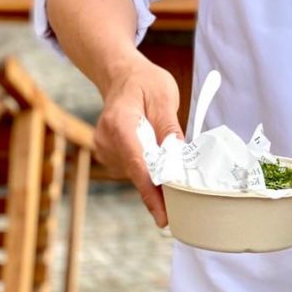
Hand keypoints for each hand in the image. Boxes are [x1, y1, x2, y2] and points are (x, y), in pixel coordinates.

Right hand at [94, 56, 182, 226]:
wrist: (122, 75)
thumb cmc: (145, 82)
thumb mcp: (164, 97)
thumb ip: (169, 128)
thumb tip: (177, 157)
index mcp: (120, 124)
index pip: (138, 165)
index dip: (152, 193)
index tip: (163, 216)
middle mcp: (106, 140)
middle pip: (139, 173)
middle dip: (162, 184)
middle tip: (187, 193)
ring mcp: (105, 149)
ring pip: (138, 173)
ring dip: (157, 171)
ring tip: (168, 150)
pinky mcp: (110, 154)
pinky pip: (135, 168)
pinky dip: (150, 166)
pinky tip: (157, 152)